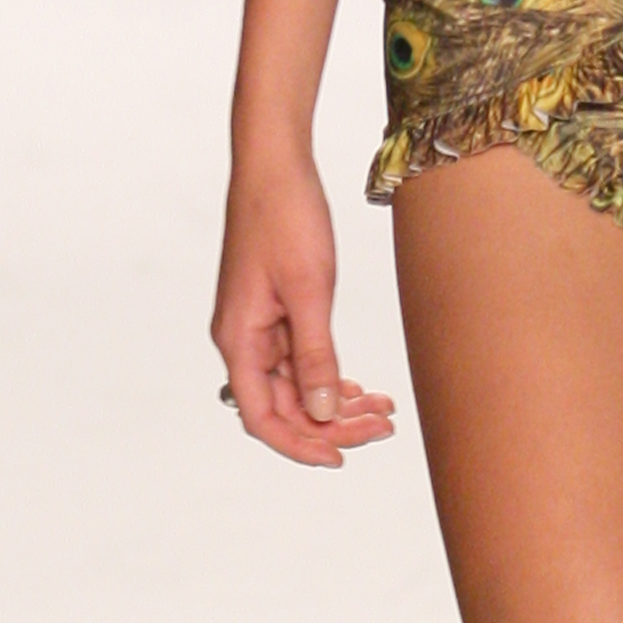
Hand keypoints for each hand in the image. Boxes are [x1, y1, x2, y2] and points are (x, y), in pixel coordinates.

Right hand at [211, 150, 395, 467]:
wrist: (276, 165)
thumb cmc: (285, 216)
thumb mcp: (309, 290)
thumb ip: (316, 356)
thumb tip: (324, 412)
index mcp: (239, 340)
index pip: (263, 417)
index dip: (301, 445)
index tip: (343, 457)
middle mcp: (242, 340)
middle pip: (284, 407)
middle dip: (333, 424)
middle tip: (383, 428)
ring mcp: (258, 327)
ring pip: (296, 386)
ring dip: (337, 403)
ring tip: (384, 410)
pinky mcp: (275, 312)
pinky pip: (300, 361)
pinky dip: (331, 377)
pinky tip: (360, 388)